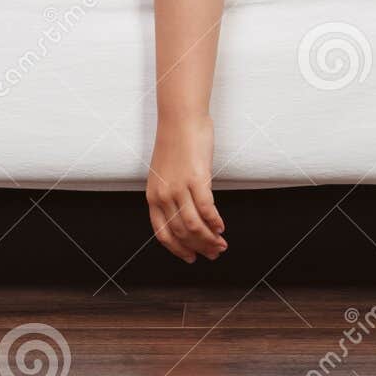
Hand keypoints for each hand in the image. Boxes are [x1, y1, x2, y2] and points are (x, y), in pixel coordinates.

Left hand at [146, 113, 226, 262]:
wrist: (180, 118)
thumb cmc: (176, 142)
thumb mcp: (165, 174)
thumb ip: (171, 194)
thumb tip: (184, 212)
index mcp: (153, 196)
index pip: (163, 233)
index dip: (178, 249)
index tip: (191, 257)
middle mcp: (163, 195)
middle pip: (181, 232)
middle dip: (199, 247)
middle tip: (213, 253)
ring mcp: (179, 187)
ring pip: (193, 225)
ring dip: (209, 239)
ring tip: (221, 244)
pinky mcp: (197, 178)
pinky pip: (207, 208)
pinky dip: (215, 222)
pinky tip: (222, 227)